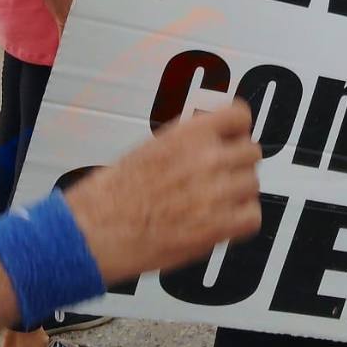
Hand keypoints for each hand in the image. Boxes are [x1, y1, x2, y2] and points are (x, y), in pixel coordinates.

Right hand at [65, 100, 260, 281]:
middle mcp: (206, 158)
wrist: (93, 231)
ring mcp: (215, 192)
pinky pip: (252, 217)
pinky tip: (223, 222)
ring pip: (252, 184)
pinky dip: (241, 222)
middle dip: (237, 164)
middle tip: (221, 177)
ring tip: (216, 202)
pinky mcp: (216, 227)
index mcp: (188, 134)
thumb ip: (187, 143)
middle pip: (251, 152)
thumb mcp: (151, 148)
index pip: (240, 115)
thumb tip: (210, 142)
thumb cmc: (111, 195)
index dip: (237, 129)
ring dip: (238, 194)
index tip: (234, 138)